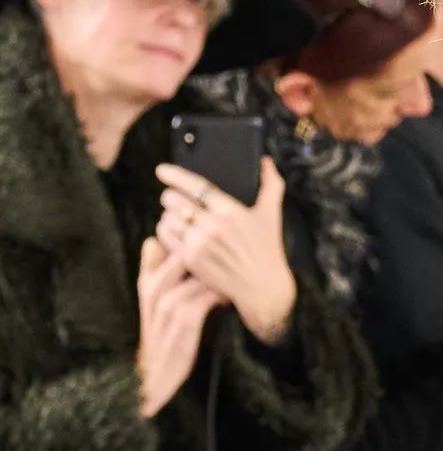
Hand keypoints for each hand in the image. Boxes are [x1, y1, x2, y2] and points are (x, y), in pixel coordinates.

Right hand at [135, 235, 220, 416]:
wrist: (156, 375)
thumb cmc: (164, 334)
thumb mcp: (154, 302)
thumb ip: (153, 271)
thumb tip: (153, 240)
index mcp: (148, 282)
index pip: (162, 243)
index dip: (188, 236)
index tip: (211, 234)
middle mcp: (154, 291)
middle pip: (181, 254)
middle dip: (206, 249)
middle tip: (231, 247)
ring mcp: (166, 307)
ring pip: (194, 275)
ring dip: (217, 273)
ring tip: (236, 271)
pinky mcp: (181, 324)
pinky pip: (202, 299)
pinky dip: (216, 295)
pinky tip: (228, 296)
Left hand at [154, 157, 296, 344]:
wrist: (264, 289)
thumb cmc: (268, 250)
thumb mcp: (272, 215)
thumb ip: (271, 184)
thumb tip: (266, 161)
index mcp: (232, 211)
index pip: (196, 186)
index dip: (175, 175)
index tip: (161, 170)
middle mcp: (214, 227)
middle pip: (176, 201)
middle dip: (169, 197)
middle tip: (169, 197)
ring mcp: (201, 245)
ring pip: (168, 220)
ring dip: (166, 215)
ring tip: (172, 216)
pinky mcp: (191, 261)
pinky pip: (167, 239)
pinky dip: (165, 232)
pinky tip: (171, 231)